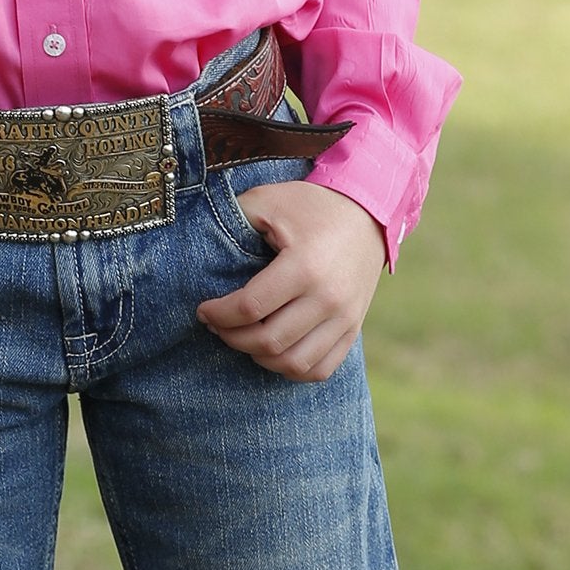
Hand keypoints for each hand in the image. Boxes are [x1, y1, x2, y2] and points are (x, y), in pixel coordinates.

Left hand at [196, 182, 384, 381]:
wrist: (367, 211)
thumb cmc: (310, 204)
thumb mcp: (268, 200)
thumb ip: (234, 218)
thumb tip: (201, 243)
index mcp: (304, 266)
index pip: (250, 308)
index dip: (219, 314)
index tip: (203, 310)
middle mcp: (328, 298)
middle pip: (269, 341)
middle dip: (232, 338)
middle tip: (217, 325)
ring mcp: (345, 318)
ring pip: (294, 363)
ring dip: (259, 357)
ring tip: (242, 337)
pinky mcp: (354, 329)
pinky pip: (321, 369)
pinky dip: (291, 369)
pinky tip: (272, 351)